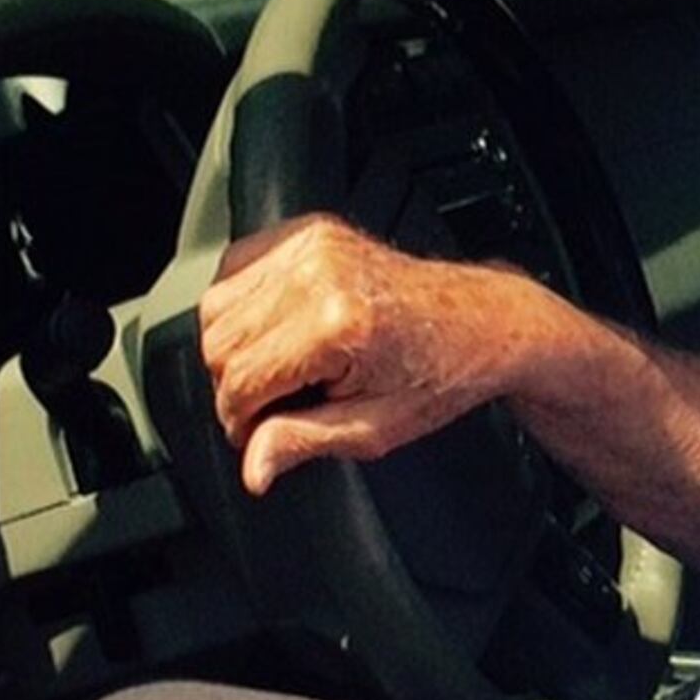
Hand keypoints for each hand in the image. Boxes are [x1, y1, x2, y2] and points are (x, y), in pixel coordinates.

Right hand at [197, 215, 527, 495]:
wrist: (482, 322)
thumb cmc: (442, 372)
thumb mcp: (375, 428)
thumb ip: (303, 442)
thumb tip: (253, 468)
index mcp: (336, 324)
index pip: (240, 380)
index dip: (239, 420)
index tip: (256, 435)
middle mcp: (318, 275)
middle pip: (219, 342)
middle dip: (236, 386)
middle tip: (276, 406)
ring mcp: (311, 246)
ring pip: (216, 306)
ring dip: (234, 347)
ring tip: (283, 369)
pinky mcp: (308, 232)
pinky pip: (235, 272)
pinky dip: (241, 307)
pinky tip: (277, 332)